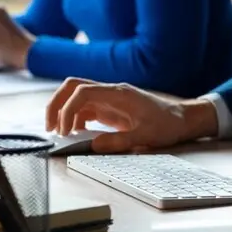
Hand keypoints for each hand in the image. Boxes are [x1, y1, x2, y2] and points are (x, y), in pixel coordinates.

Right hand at [44, 79, 218, 152]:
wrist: (181, 118)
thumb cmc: (167, 125)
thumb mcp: (145, 137)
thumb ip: (119, 142)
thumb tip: (93, 145)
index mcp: (119, 94)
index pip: (82, 92)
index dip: (67, 109)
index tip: (63, 130)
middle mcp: (111, 92)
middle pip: (72, 86)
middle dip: (56, 103)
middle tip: (50, 127)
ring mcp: (109, 98)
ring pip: (76, 96)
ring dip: (64, 111)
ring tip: (61, 134)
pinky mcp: (110, 107)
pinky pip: (85, 107)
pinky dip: (75, 118)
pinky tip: (77, 133)